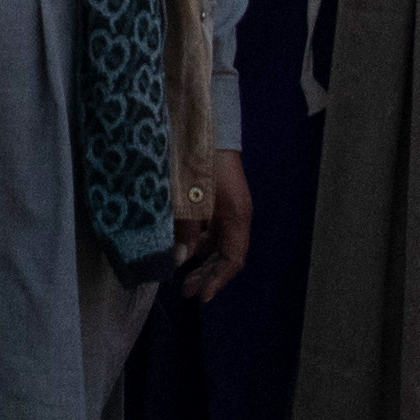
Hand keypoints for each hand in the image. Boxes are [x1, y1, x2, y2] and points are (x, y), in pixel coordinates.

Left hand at [170, 147, 252, 292]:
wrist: (203, 121)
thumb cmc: (198, 158)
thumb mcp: (188, 197)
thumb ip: (186, 229)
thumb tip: (182, 257)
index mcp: (237, 216)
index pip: (233, 259)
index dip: (217, 280)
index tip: (201, 298)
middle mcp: (236, 214)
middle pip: (226, 254)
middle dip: (208, 275)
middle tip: (186, 291)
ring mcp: (228, 205)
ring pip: (217, 242)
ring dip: (201, 259)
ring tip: (182, 274)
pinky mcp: (217, 196)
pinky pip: (211, 228)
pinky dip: (198, 241)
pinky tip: (182, 246)